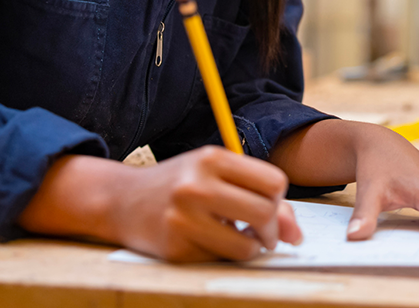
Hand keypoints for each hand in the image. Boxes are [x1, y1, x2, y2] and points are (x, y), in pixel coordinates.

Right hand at [19, 146, 301, 262]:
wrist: (122, 201)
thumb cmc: (181, 184)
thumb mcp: (216, 175)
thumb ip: (260, 196)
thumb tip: (296, 236)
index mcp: (212, 158)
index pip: (274, 182)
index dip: (278, 198)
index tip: (266, 203)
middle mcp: (196, 185)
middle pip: (265, 212)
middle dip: (272, 227)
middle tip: (262, 231)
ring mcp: (184, 219)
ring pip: (247, 245)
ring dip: (252, 248)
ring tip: (240, 239)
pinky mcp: (176, 249)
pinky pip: (221, 260)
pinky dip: (225, 256)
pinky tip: (211, 242)